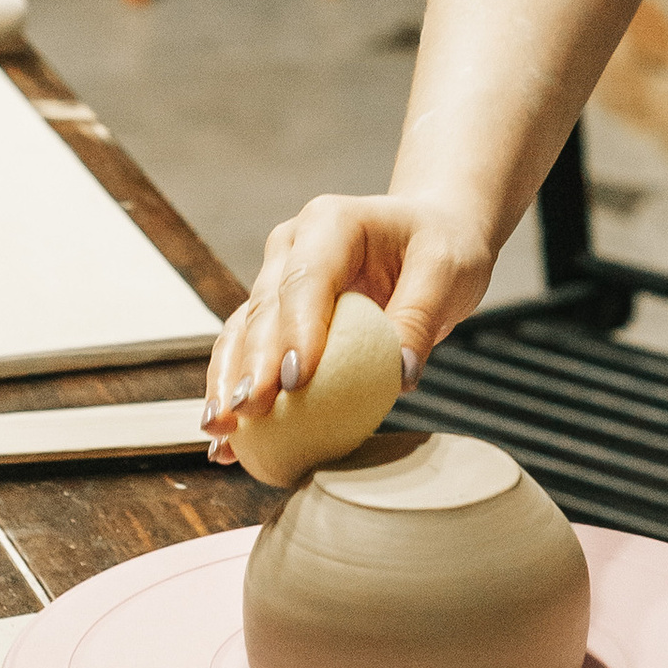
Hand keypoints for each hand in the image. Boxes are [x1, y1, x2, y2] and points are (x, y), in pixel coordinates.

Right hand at [199, 193, 496, 463]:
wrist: (430, 232)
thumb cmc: (441, 245)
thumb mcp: (447, 271)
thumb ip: (420, 319)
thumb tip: (400, 377)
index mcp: (331, 223)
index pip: (307, 280)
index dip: (295, 330)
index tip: (293, 381)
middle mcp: (291, 247)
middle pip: (265, 309)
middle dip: (251, 365)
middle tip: (248, 412)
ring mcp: (276, 280)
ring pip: (241, 333)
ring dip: (226, 383)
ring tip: (220, 432)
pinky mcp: (276, 317)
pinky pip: (246, 355)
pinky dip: (233, 396)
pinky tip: (226, 444)